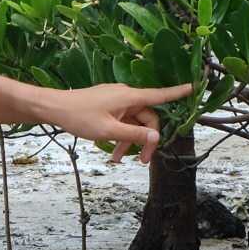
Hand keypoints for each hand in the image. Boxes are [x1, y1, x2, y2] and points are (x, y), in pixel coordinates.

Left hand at [48, 81, 194, 164]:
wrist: (54, 108)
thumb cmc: (79, 116)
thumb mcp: (108, 130)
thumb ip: (134, 134)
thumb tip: (156, 135)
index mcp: (129, 97)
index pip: (159, 95)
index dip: (177, 93)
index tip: (194, 88)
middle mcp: (126, 96)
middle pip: (147, 118)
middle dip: (146, 139)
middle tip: (142, 161)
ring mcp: (116, 101)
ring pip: (132, 122)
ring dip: (129, 141)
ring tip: (118, 160)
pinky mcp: (108, 106)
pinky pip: (121, 121)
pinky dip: (119, 135)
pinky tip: (110, 151)